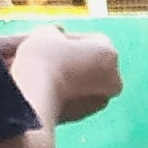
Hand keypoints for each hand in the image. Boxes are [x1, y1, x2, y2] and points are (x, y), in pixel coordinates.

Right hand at [6, 28, 123, 126]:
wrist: (34, 97)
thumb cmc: (42, 58)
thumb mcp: (46, 33)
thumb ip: (55, 31)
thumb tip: (58, 33)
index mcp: (110, 54)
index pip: (92, 39)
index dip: (71, 38)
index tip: (53, 40)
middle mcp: (113, 80)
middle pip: (92, 62)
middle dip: (73, 58)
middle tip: (48, 54)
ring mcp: (100, 100)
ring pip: (83, 81)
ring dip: (68, 75)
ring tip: (43, 70)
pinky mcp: (83, 116)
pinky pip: (74, 97)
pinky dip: (63, 91)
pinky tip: (44, 87)